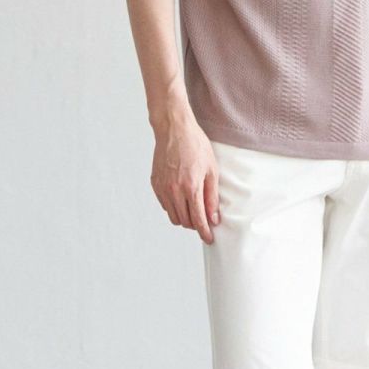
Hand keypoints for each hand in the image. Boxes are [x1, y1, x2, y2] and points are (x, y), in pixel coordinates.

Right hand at [150, 111, 219, 242]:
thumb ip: (212, 196)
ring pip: (173, 216)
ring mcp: (162, 188)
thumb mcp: (211, 170)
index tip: (209, 239)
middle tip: (204, 221)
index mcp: (190, 187)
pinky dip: (174, 207)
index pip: (198, 219)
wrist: (174, 129)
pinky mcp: (155, 184)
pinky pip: (165, 205)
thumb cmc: (196, 146)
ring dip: (184, 218)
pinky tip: (182, 199)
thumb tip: (213, 218)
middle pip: (184, 221)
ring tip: (193, 210)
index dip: (204, 232)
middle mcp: (174, 190)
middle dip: (195, 225)